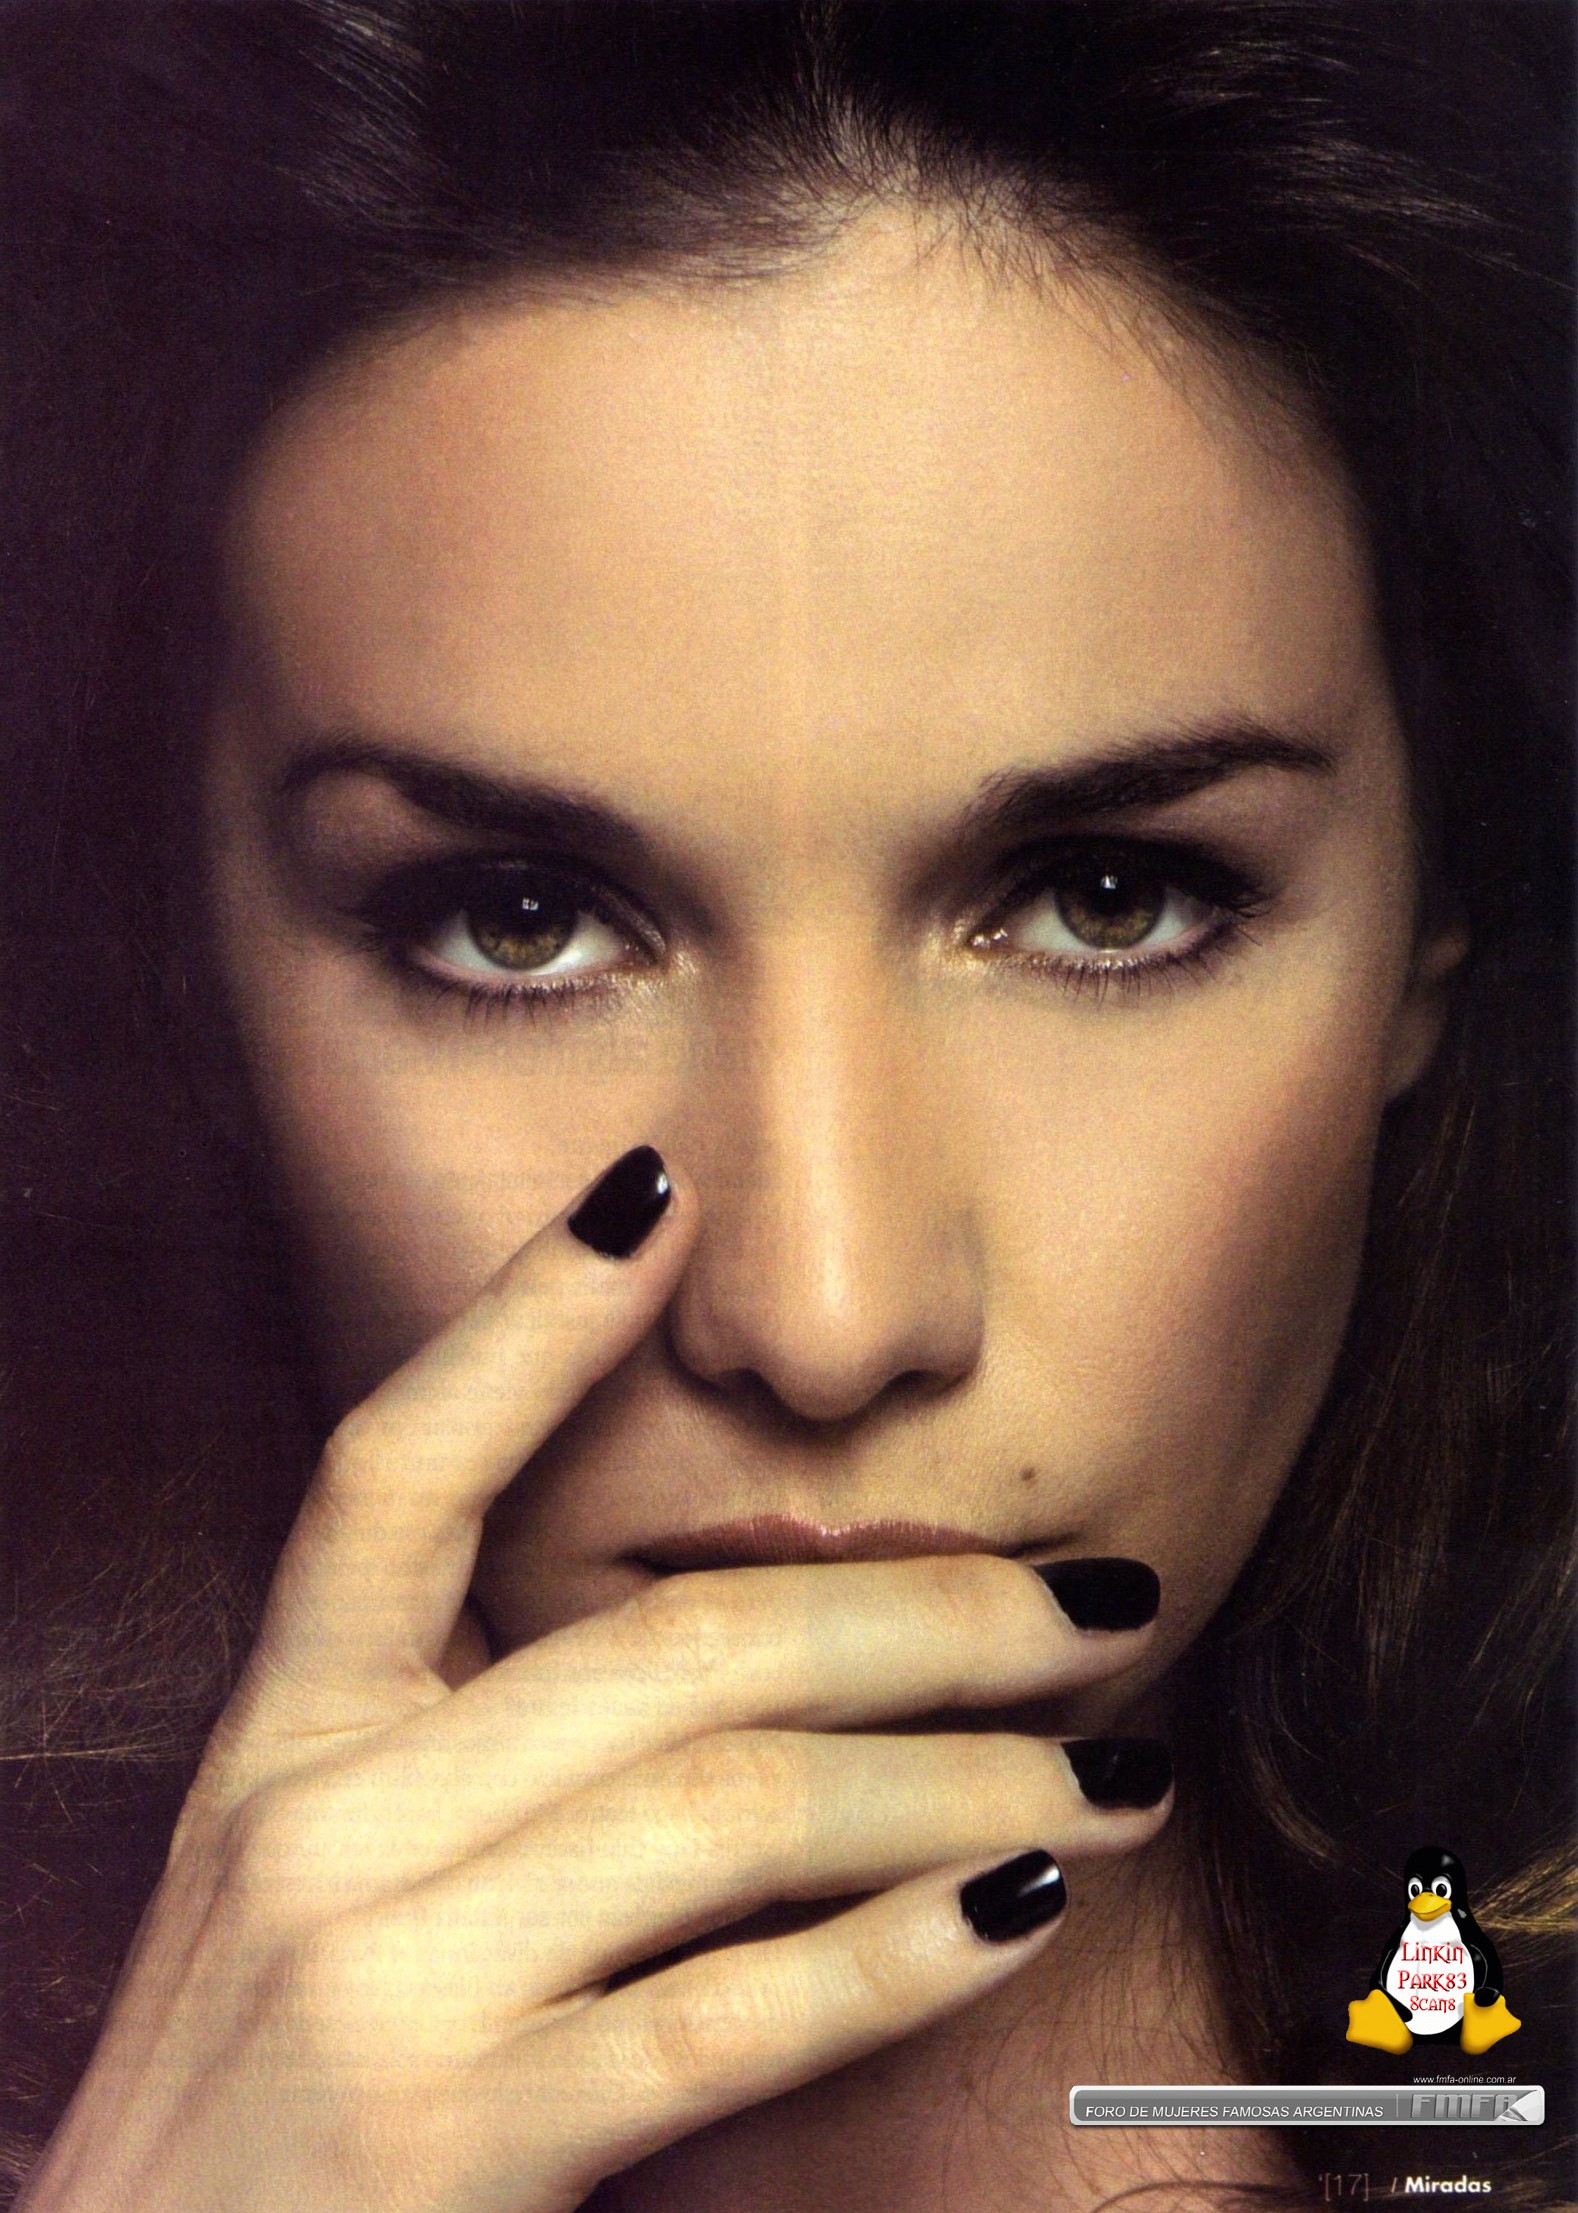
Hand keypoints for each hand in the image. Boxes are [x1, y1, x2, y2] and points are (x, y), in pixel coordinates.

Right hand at [19, 1147, 1168, 2212]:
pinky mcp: (460, 2137)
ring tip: (1114, 1764)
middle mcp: (321, 1818)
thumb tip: (738, 1656)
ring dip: (965, 1775)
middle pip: (671, 1643)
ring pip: (734, 1801)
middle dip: (926, 1613)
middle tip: (1096, 1599)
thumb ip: (471, 1750)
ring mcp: (389, 1975)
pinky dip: (903, 1950)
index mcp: (283, 1728)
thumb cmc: (259, 2087)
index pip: (395, 1466)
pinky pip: (733, 2012)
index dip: (521, 1317)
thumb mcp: (319, 1869)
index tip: (652, 1189)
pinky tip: (1021, 1903)